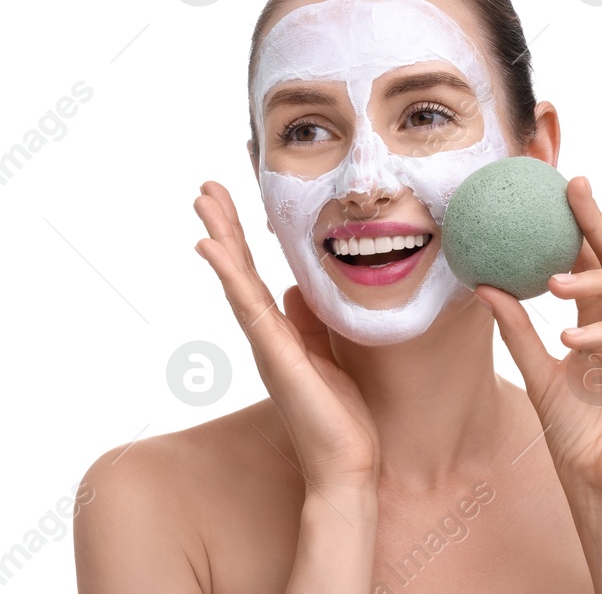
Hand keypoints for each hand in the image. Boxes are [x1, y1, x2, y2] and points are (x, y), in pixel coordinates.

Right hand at [192, 181, 379, 493]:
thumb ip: (311, 324)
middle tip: (206, 187)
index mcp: (281, 334)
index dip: (242, 238)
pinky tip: (211, 247)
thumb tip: (297, 289)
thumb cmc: (343, 416)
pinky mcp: (275, 355)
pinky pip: (248, 307)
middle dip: (224, 227)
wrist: (347, 464)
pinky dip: (229, 275)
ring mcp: (267, 345)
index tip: (232, 199)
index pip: (257, 275)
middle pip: (239, 271)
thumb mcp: (331, 356)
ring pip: (237, 280)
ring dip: (220, 238)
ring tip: (203, 200)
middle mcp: (267, 336)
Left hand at [478, 176, 601, 506]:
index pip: (594, 263)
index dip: (580, 225)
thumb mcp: (538, 374)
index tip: (558, 187)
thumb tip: (484, 285)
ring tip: (553, 283)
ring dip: (595, 280)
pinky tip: (572, 340)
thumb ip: (518, 331)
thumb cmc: (577, 439)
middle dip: (599, 222)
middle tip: (574, 191)